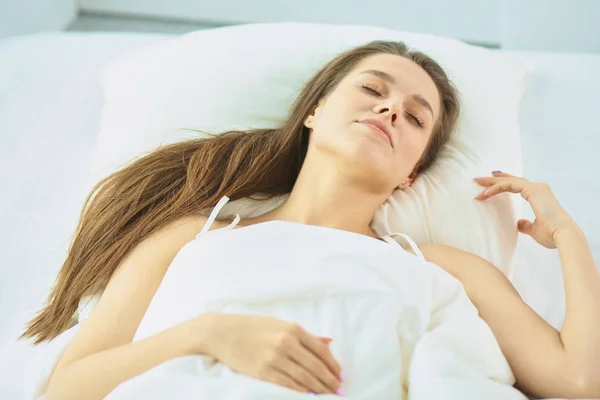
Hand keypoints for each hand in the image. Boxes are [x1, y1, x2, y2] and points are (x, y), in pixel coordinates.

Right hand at [204, 313, 341, 394]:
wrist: (222, 332)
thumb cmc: (252, 327)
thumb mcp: (279, 324)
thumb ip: (305, 335)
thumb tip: (328, 341)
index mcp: (293, 329)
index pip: (321, 350)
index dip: (333, 365)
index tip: (340, 375)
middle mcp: (286, 342)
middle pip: (316, 366)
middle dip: (330, 381)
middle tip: (339, 391)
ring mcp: (274, 357)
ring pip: (304, 378)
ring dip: (319, 389)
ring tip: (328, 396)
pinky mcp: (263, 371)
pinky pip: (288, 385)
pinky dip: (301, 392)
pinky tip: (309, 396)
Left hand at [474, 171, 575, 248]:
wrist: (563, 236)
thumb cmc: (551, 234)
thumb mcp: (534, 229)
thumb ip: (525, 225)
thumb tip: (519, 223)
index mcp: (539, 195)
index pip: (517, 185)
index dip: (502, 183)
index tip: (489, 183)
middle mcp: (538, 188)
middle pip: (511, 180)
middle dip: (493, 179)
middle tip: (478, 179)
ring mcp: (536, 188)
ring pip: (508, 181)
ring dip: (491, 182)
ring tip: (476, 183)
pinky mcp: (533, 190)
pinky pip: (509, 185)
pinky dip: (496, 188)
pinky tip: (485, 194)